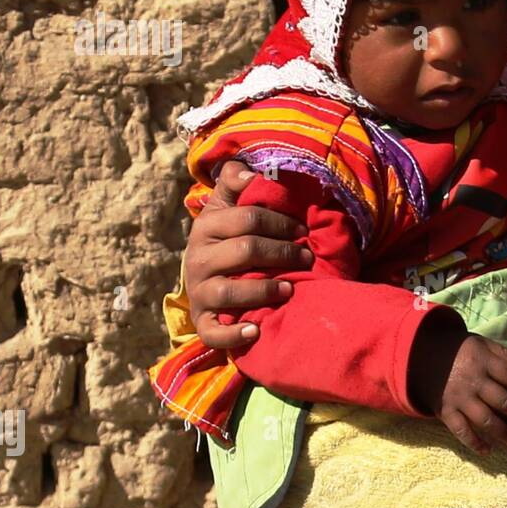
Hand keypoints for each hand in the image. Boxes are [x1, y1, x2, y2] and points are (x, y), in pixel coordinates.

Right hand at [187, 160, 314, 348]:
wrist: (202, 278)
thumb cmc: (224, 238)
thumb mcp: (225, 206)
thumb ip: (234, 183)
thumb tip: (247, 172)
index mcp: (206, 227)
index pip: (247, 219)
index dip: (280, 223)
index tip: (303, 232)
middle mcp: (198, 259)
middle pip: (246, 250)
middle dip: (283, 254)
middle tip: (308, 259)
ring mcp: (199, 292)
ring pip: (230, 290)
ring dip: (264, 289)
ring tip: (291, 290)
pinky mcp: (202, 321)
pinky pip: (213, 332)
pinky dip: (234, 334)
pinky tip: (256, 331)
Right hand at [409, 319, 506, 454]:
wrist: (420, 355)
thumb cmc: (457, 350)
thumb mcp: (481, 344)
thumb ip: (505, 354)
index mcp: (483, 363)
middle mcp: (473, 382)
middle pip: (502, 401)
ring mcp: (459, 399)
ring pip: (485, 419)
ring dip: (503, 432)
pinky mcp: (446, 411)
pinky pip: (461, 431)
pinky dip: (474, 443)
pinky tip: (487, 450)